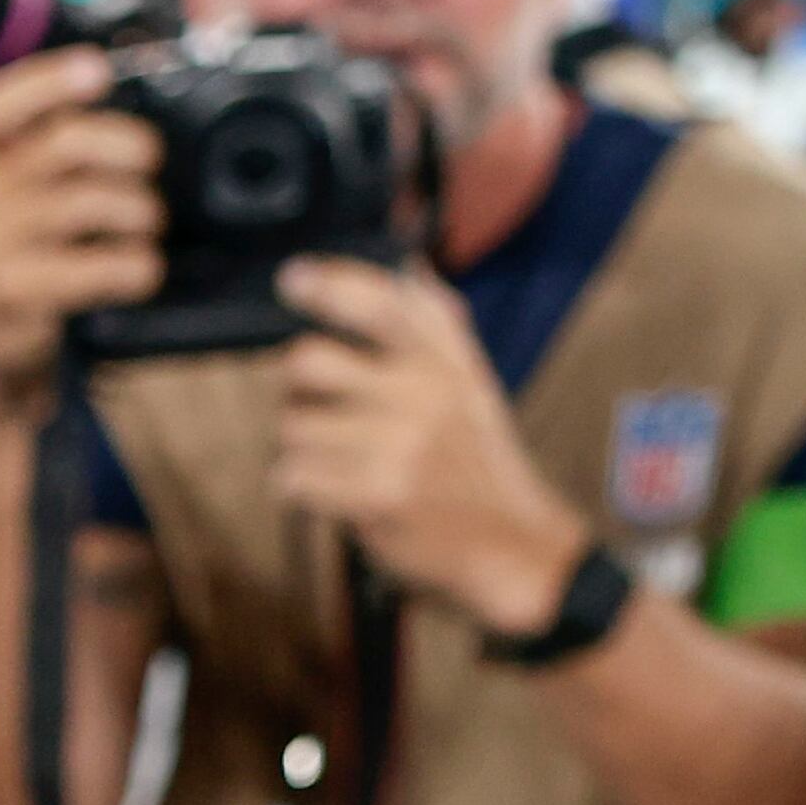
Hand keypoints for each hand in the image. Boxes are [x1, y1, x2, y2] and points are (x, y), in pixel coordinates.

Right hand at [0, 49, 162, 422]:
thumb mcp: (5, 205)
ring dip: (142, 212)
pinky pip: (109, 265)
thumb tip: (121, 118)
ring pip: (99, 202)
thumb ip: (40, 160)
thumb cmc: (7, 266)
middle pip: (69, 143)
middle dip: (130, 146)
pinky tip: (137, 273)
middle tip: (147, 166)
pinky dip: (140, 267)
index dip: (48, 82)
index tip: (96, 71)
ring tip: (144, 225)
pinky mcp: (17, 292)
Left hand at [267, 258, 589, 638]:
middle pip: (306, 361)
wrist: (513, 543)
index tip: (293, 278)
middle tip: (326, 413)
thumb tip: (407, 262)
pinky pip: (292, 477)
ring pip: (292, 427)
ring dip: (304, 451)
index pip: (383, 301)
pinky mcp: (376, 492)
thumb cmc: (479, 463)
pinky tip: (340, 495)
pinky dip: (304, 491)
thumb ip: (437, 325)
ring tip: (346, 465)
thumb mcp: (471, 384)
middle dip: (299, 391)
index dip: (329, 283)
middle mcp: (425, 392)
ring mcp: (400, 443)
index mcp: (446, 361)